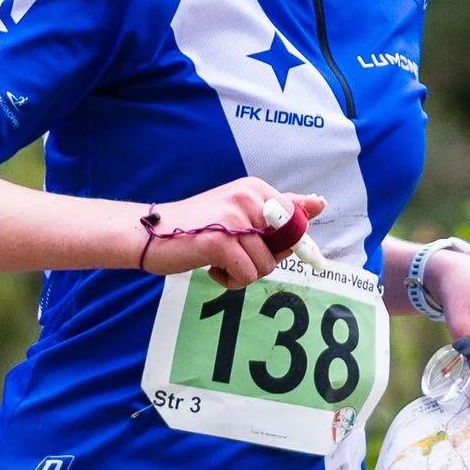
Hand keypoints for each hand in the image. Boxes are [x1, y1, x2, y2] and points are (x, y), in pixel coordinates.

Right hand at [136, 180, 327, 286]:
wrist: (151, 233)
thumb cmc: (198, 227)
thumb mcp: (240, 211)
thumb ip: (279, 209)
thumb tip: (318, 204)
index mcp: (255, 188)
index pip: (296, 222)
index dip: (286, 244)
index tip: (262, 248)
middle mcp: (248, 197)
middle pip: (285, 246)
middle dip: (265, 260)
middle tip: (236, 254)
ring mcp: (234, 218)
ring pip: (267, 265)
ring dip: (245, 273)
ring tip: (220, 260)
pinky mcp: (221, 241)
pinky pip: (247, 275)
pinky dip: (231, 281)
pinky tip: (212, 268)